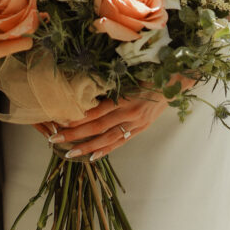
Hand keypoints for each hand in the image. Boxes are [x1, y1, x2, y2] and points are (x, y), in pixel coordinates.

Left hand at [44, 77, 195, 160]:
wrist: (174, 82)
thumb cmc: (149, 73)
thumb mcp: (129, 74)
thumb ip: (111, 83)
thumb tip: (85, 88)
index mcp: (126, 98)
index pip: (97, 111)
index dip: (79, 118)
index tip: (60, 121)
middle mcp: (130, 114)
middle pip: (98, 127)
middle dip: (75, 134)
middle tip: (55, 139)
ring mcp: (136, 124)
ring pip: (108, 139)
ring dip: (87, 146)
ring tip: (69, 153)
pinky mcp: (140, 129)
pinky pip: (121, 142)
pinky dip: (106, 150)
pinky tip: (92, 156)